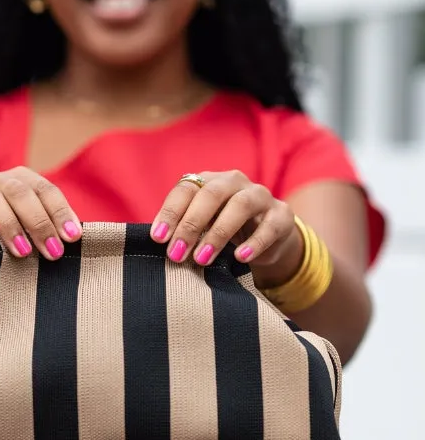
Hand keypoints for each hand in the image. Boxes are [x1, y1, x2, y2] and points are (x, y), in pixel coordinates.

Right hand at [0, 167, 81, 266]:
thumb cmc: (13, 230)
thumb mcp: (35, 223)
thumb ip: (53, 224)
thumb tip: (75, 237)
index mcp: (22, 179)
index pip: (45, 190)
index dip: (60, 212)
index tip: (73, 237)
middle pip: (20, 193)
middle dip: (40, 223)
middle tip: (53, 252)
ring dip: (11, 225)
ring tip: (25, 252)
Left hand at [151, 170, 301, 276]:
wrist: (269, 237)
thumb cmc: (224, 230)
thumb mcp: (202, 227)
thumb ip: (183, 229)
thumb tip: (157, 243)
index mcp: (209, 181)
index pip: (186, 188)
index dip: (171, 212)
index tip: (158, 238)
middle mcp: (234, 182)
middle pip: (211, 195)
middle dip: (191, 225)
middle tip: (176, 254)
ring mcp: (260, 196)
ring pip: (240, 205)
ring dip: (218, 233)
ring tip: (202, 259)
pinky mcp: (282, 215)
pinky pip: (270, 226)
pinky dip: (254, 242)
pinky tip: (240, 257)